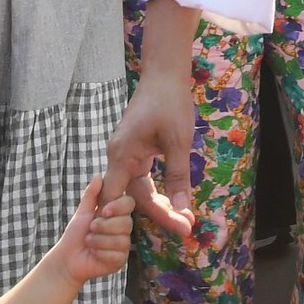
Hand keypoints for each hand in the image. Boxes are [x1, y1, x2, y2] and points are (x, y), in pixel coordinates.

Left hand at [45, 177, 137, 284]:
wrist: (67, 258)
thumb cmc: (75, 234)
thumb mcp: (82, 212)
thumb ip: (91, 195)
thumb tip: (98, 175)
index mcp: (116, 214)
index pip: (129, 204)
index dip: (119, 206)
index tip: (104, 210)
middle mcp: (123, 229)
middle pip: (127, 223)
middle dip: (104, 226)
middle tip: (91, 228)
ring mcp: (123, 245)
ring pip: (121, 240)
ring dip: (99, 241)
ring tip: (89, 241)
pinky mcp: (120, 261)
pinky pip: (116, 255)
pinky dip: (100, 253)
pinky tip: (94, 254)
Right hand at [104, 70, 197, 237]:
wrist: (164, 74)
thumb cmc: (169, 103)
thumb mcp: (178, 141)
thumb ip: (177, 176)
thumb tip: (182, 209)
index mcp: (122, 155)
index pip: (118, 199)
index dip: (132, 220)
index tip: (157, 229)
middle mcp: (118, 157)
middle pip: (132, 197)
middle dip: (159, 214)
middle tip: (186, 228)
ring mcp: (126, 154)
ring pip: (137, 189)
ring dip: (159, 205)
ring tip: (183, 219)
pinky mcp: (135, 151)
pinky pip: (141, 178)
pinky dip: (157, 191)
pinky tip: (172, 202)